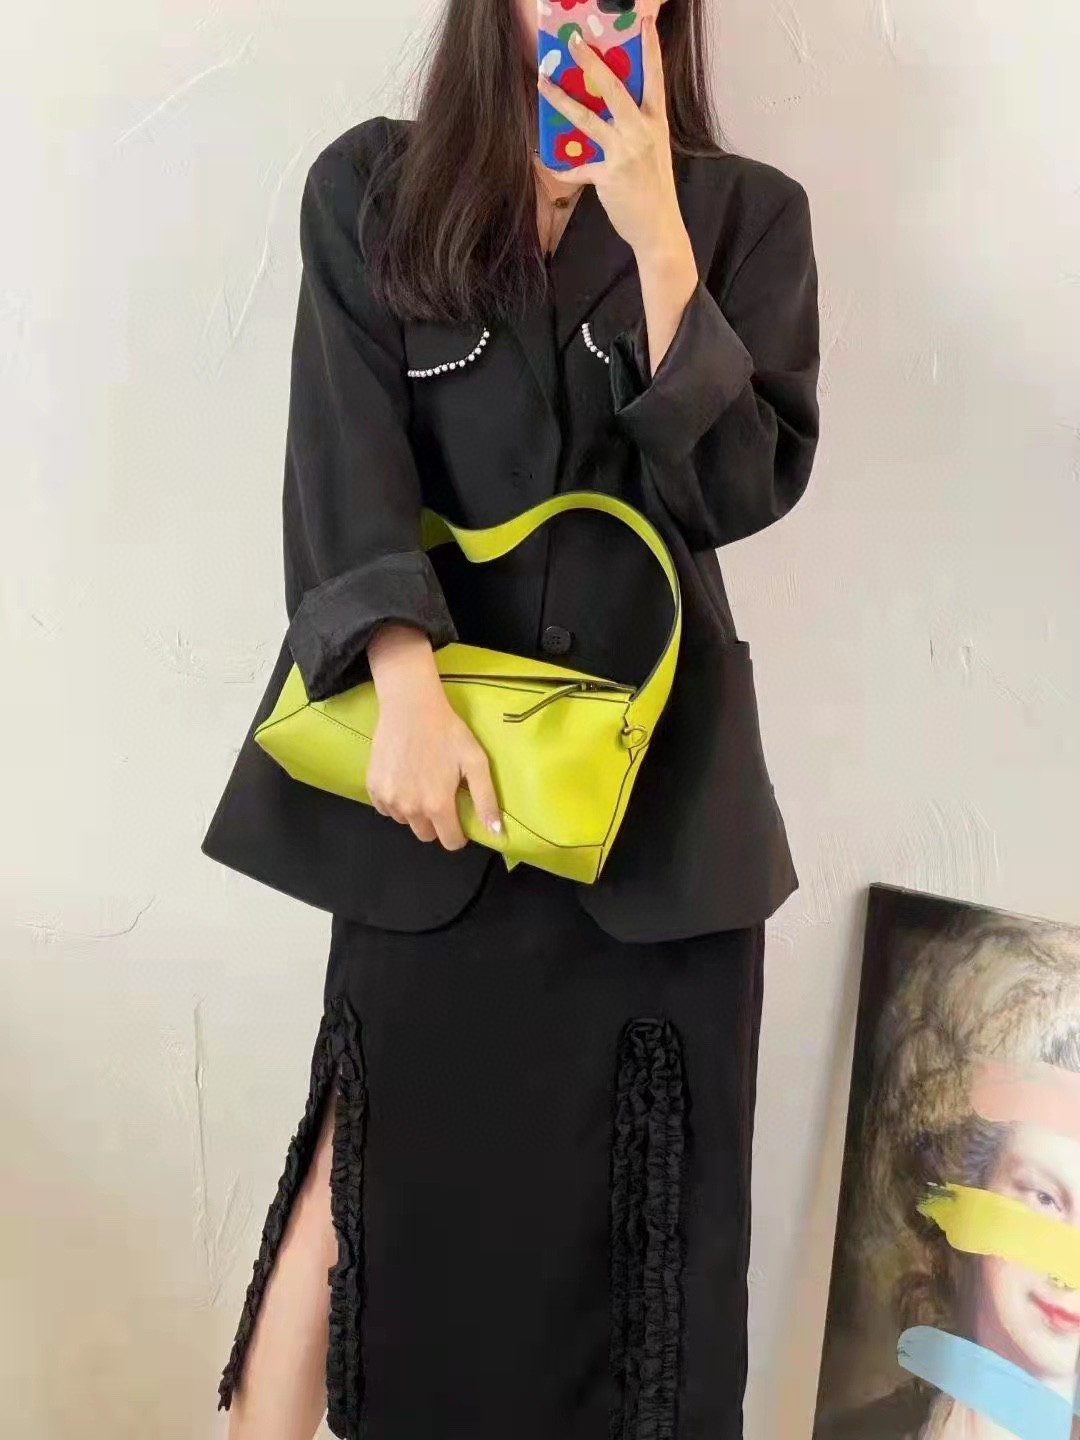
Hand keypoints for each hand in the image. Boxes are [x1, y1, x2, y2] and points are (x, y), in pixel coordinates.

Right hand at [365, 624, 502, 848]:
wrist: (411, 707)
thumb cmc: (448, 732)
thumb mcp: (476, 762)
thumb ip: (486, 800)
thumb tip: (496, 833)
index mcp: (438, 804)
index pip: (450, 841)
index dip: (458, 833)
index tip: (458, 817)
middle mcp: (410, 808)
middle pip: (426, 835)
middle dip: (436, 823)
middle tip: (439, 795)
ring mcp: (388, 799)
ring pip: (405, 822)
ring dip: (414, 811)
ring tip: (420, 783)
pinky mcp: (372, 788)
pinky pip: (386, 809)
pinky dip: (395, 801)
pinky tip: (403, 779)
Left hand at [536, 11, 683, 260]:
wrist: (659, 227)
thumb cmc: (654, 188)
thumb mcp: (653, 150)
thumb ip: (634, 128)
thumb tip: (607, 112)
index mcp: (656, 122)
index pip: (655, 78)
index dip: (650, 48)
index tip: (644, 21)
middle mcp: (641, 132)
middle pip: (613, 88)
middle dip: (591, 61)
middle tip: (574, 40)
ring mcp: (624, 152)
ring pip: (586, 118)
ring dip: (561, 98)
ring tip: (543, 81)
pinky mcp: (607, 175)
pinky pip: (577, 167)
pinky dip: (559, 165)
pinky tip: (544, 159)